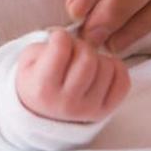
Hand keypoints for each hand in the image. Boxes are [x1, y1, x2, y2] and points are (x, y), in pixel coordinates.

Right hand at [15, 29, 129, 122]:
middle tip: (73, 50)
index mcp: (43, 88)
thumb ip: (45, 45)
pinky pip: (123, 81)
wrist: (41, 114)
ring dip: (97, 57)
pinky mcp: (106, 111)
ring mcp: (89, 109)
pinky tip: (100, 69)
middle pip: (87, 57)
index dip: (60, 36)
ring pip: (107, 67)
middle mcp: (67, 102)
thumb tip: (72, 38)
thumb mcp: (27, 61)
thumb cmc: (35, 82)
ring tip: (83, 63)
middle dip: (81, 46)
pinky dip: (115, 69)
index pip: (61, 48)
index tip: (58, 40)